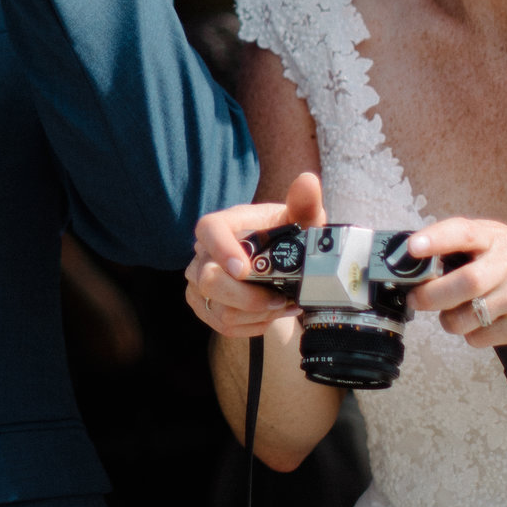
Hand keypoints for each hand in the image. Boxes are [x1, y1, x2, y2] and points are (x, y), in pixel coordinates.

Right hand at [183, 171, 326, 337]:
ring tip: (283, 306)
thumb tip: (308, 181)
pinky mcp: (203, 305)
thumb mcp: (301, 221)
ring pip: (219, 309)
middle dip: (248, 298)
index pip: (208, 230)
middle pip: (208, 280)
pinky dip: (253, 325)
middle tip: (280, 299)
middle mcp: (204, 253)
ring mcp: (199, 282)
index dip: (221, 250)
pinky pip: (223, 325)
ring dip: (258, 314)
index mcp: (224, 225)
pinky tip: (270, 314)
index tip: (244, 269)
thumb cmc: (287, 238)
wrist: (279, 268)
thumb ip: (305, 203)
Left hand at [403, 219, 506, 348]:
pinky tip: (486, 327)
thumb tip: (424, 261)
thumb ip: (476, 249)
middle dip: (429, 296)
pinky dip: (473, 336)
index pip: (462, 232)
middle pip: (459, 283)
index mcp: (501, 239)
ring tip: (457, 317)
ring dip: (450, 322)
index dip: (435, 238)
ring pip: (464, 316)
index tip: (412, 247)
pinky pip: (481, 337)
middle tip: (418, 301)